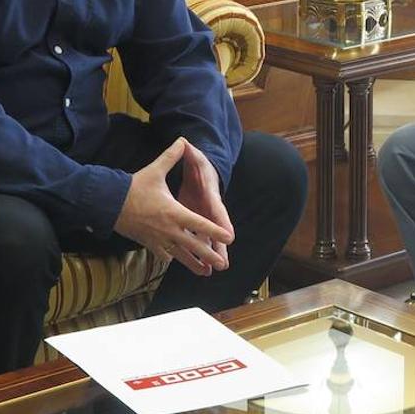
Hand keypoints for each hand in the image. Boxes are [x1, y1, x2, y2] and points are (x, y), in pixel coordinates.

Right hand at [113, 138, 233, 275]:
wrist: (109, 204)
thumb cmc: (134, 187)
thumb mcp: (155, 170)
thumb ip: (171, 156)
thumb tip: (183, 140)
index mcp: (174, 212)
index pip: (199, 223)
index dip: (215, 231)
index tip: (228, 238)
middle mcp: (169, 229)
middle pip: (193, 245)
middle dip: (209, 255)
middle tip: (222, 264)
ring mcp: (158, 239)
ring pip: (180, 255)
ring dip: (193, 264)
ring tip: (206, 273)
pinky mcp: (149, 243)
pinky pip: (164, 255)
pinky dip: (173, 258)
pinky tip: (178, 262)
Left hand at [176, 140, 233, 269]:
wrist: (203, 172)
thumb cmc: (200, 166)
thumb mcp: (195, 158)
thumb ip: (189, 152)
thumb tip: (185, 142)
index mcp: (210, 195)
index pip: (217, 209)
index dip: (222, 222)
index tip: (229, 236)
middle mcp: (209, 210)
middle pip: (216, 231)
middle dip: (219, 247)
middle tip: (224, 263)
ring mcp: (203, 218)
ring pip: (207, 239)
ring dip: (209, 255)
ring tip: (212, 272)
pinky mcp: (195, 223)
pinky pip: (196, 239)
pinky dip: (196, 253)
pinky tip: (196, 267)